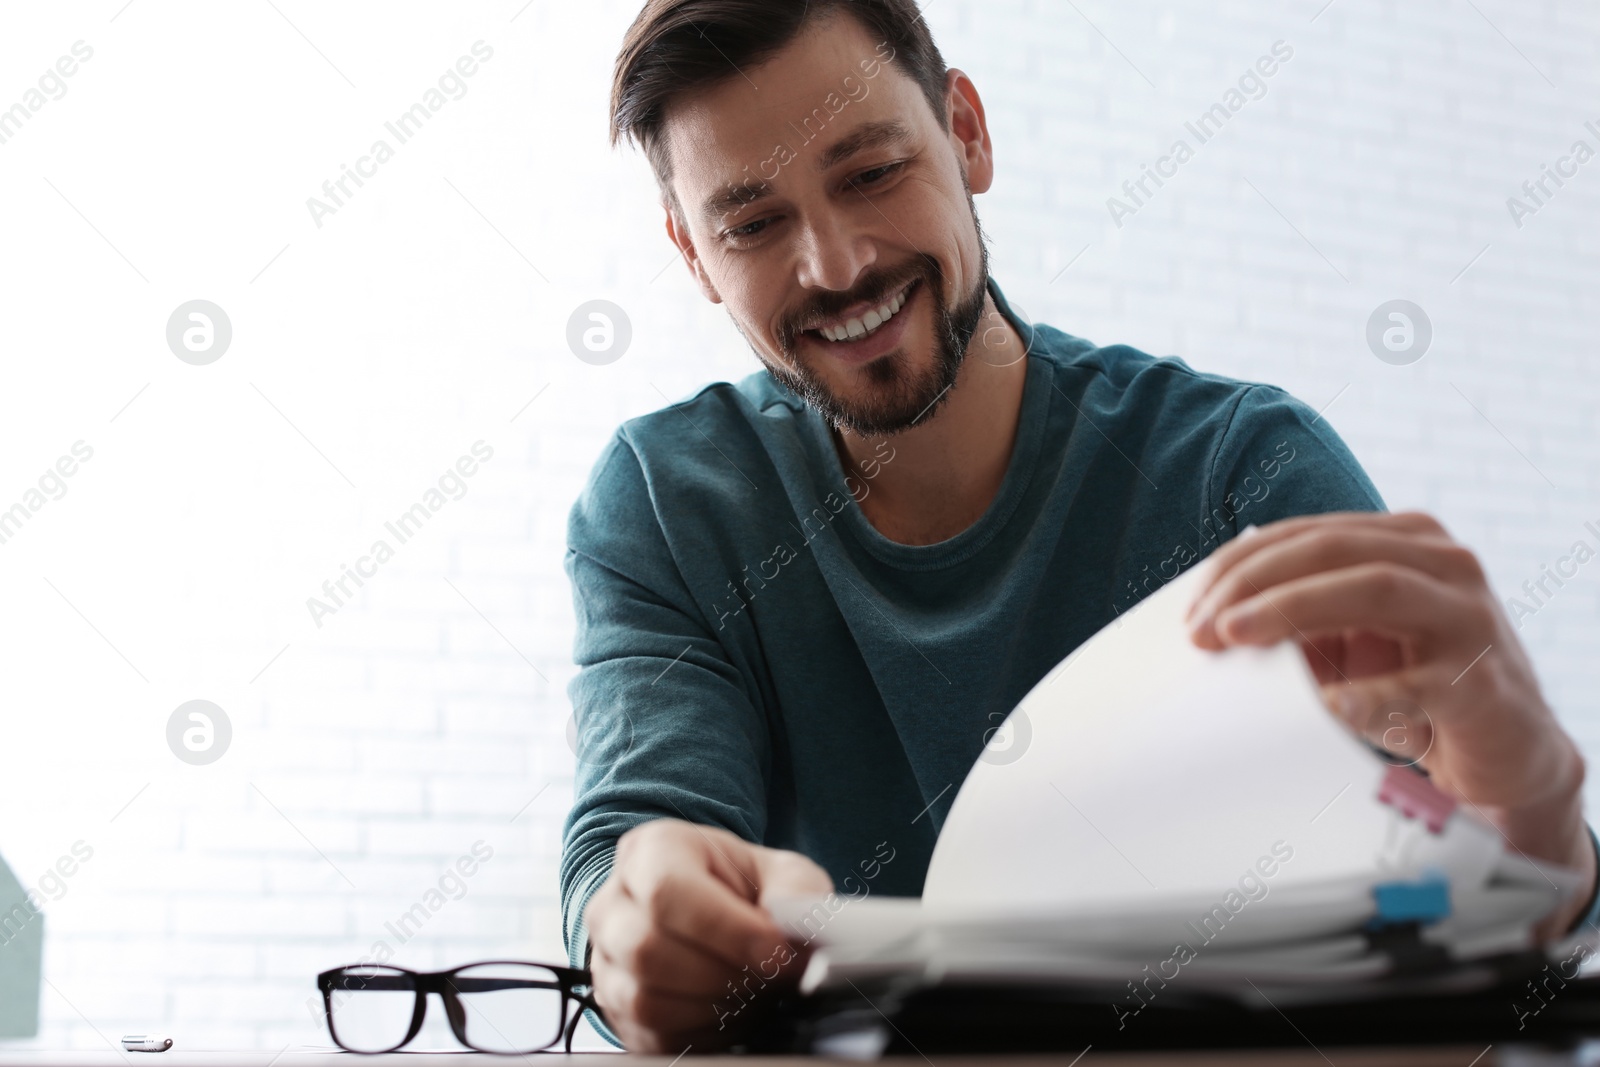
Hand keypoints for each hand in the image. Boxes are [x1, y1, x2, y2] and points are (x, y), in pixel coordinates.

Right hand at [583, 818, 832, 1051]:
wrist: (724, 912)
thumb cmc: (747, 888)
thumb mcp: (784, 874)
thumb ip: (796, 892)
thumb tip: (795, 926)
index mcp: (652, 850)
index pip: (668, 891)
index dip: (727, 930)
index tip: (777, 953)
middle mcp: (614, 902)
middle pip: (649, 949)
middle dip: (723, 973)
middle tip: (770, 977)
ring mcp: (605, 957)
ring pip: (644, 999)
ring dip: (713, 1007)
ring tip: (753, 993)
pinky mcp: (614, 1006)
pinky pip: (649, 1035)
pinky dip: (700, 1034)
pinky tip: (730, 1013)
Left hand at [1185, 511, 1593, 935]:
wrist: (1508, 753)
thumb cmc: (1414, 686)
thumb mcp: (1348, 643)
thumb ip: (1296, 619)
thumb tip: (1212, 619)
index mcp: (1404, 541)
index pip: (1305, 534)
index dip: (1239, 566)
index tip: (1191, 609)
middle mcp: (1442, 563)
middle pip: (1331, 549)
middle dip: (1254, 583)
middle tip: (1202, 628)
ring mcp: (1470, 615)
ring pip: (1375, 586)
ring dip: (1294, 610)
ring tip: (1238, 638)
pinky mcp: (1485, 680)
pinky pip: (1419, 681)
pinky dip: (1367, 692)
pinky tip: (1326, 706)